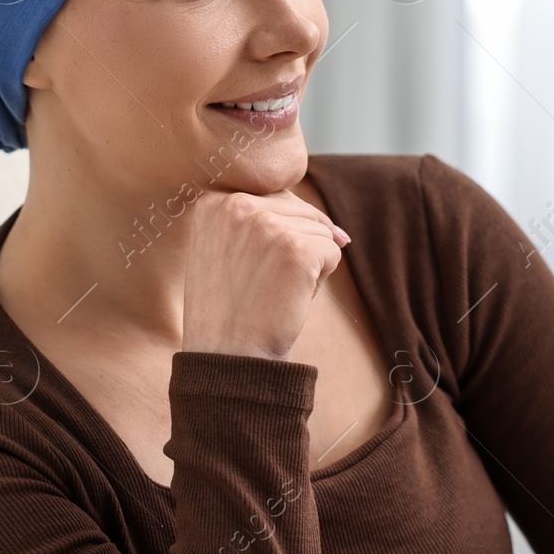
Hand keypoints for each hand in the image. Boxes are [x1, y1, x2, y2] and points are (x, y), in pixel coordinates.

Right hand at [181, 189, 350, 359]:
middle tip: (262, 283)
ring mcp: (268, 226)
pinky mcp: (297, 250)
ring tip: (272, 290)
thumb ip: (261, 221)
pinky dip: (319, 280)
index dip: (279, 233)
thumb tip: (339, 231)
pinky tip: (288, 298)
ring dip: (307, 263)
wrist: (225, 356)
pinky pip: (333, 252)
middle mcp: (237, 204)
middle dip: (295, 247)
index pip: (274, 197)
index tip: (257, 266)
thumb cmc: (229, 308)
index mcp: (214, 201)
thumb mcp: (225, 249)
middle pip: (301, 210)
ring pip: (320, 230)